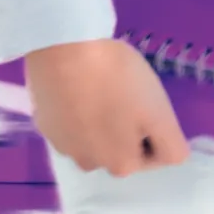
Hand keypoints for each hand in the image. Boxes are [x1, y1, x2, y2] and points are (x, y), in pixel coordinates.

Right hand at [25, 38, 189, 176]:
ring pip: (94, 138)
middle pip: (122, 149)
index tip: (147, 102)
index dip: (156, 128)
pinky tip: (75, 86)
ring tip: (98, 87)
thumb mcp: (160, 112)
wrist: (63, 48)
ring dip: (99, 122)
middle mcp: (89, 165)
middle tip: (123, 93)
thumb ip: (170, 145)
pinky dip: (75, 110)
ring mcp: (62, 145)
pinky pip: (69, 123)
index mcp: (121, 165)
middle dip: (127, 128)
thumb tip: (164, 155)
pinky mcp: (43, 124)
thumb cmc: (117, 77)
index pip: (156, 156)